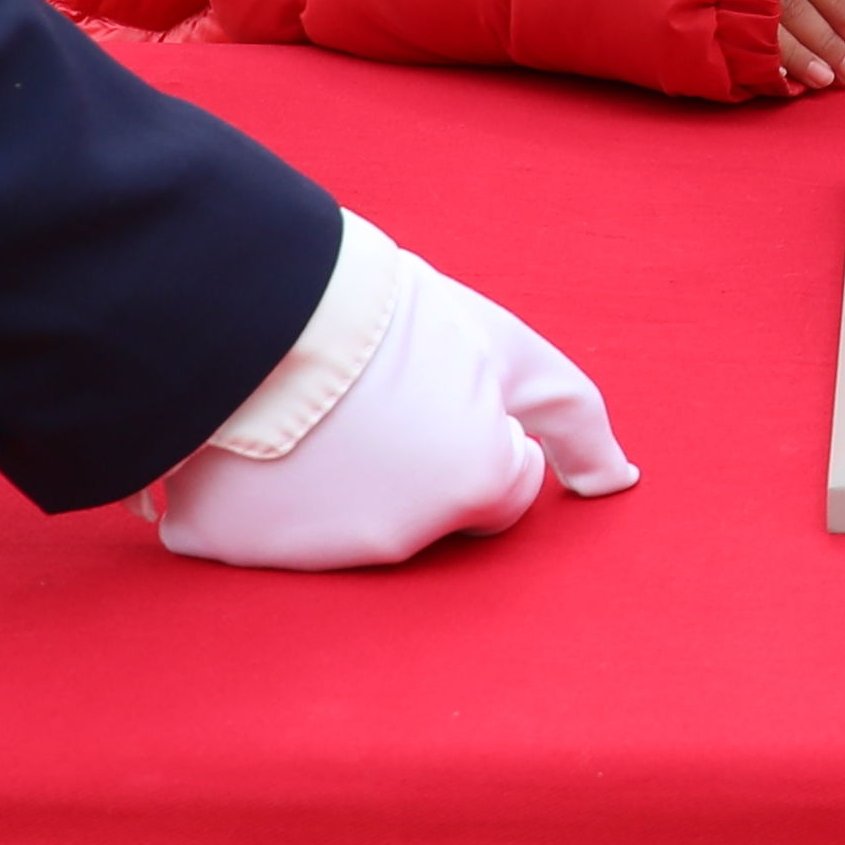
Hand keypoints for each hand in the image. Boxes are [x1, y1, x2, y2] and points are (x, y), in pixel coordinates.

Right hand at [148, 243, 633, 568]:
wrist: (258, 294)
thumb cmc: (398, 318)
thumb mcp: (510, 352)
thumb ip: (576, 420)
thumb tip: (619, 484)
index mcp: (475, 486)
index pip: (507, 485)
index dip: (479, 428)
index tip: (442, 390)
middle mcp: (400, 538)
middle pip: (425, 513)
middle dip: (410, 465)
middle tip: (373, 400)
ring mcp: (311, 551)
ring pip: (341, 525)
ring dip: (335, 479)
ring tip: (313, 411)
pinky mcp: (225, 547)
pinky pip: (251, 532)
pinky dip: (253, 498)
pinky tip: (252, 444)